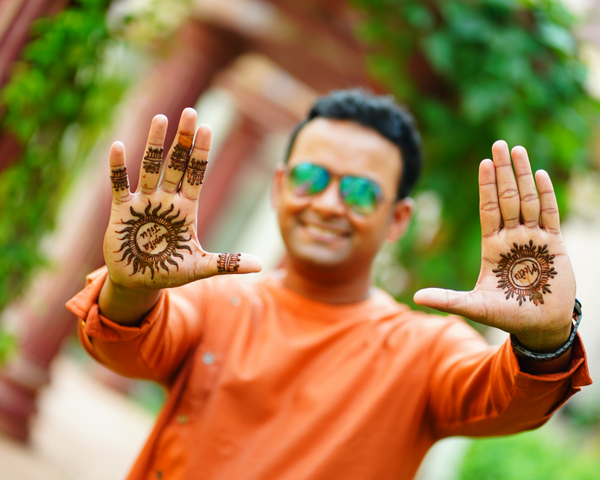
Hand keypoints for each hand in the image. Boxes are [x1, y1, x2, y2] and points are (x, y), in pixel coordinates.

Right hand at [105, 108, 261, 289]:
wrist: (139, 282)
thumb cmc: (170, 270)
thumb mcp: (200, 267)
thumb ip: (228, 263)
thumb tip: (260, 266)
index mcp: (186, 209)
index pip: (196, 174)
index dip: (201, 152)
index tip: (207, 128)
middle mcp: (166, 200)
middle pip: (177, 163)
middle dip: (183, 140)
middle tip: (191, 112)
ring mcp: (144, 202)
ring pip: (150, 167)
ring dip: (155, 144)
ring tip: (161, 118)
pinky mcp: (122, 211)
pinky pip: (119, 185)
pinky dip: (118, 168)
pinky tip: (118, 146)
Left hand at [414, 140, 574, 351]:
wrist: (540, 326)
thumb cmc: (507, 316)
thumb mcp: (474, 306)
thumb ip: (447, 299)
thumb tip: (416, 296)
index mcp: (492, 246)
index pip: (488, 209)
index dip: (486, 186)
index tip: (483, 163)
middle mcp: (512, 237)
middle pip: (507, 197)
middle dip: (503, 171)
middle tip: (499, 144)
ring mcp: (534, 238)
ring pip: (528, 200)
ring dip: (523, 175)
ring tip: (518, 150)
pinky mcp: (555, 245)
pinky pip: (550, 214)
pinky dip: (545, 194)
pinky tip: (539, 174)